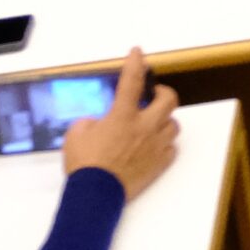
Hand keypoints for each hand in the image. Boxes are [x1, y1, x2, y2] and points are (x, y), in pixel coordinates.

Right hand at [61, 51, 178, 199]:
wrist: (95, 196)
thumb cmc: (84, 165)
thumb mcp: (76, 135)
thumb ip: (89, 122)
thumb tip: (98, 123)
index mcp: (123, 116)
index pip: (132, 81)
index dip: (135, 63)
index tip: (137, 52)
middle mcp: (145, 126)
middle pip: (168, 99)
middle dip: (162, 93)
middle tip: (151, 97)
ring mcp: (155, 145)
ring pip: (173, 125)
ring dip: (164, 122)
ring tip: (151, 126)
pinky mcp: (159, 164)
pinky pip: (171, 149)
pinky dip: (164, 146)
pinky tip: (153, 148)